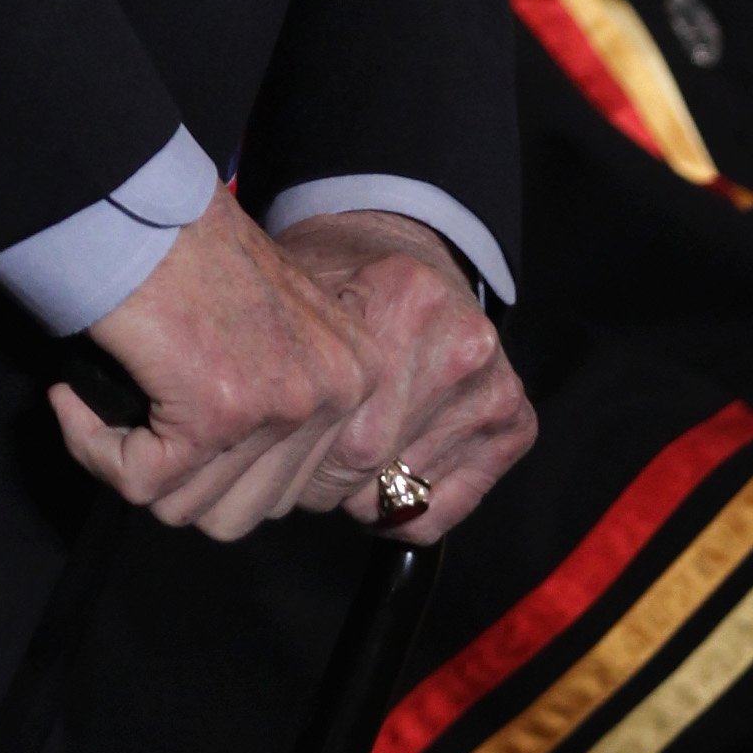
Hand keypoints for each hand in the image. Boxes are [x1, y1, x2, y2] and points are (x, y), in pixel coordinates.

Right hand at [50, 190, 370, 541]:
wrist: (135, 195)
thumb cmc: (185, 242)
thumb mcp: (278, 317)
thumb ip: (288, 390)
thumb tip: (255, 477)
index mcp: (361, 370)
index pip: (294, 487)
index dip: (223, 472)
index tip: (178, 425)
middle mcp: (336, 392)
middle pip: (248, 510)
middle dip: (179, 479)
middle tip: (137, 423)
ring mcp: (281, 404)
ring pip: (192, 507)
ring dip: (131, 464)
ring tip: (101, 409)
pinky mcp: (216, 412)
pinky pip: (140, 482)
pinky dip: (93, 448)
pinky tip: (73, 401)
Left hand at [276, 211, 535, 543]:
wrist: (405, 244)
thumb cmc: (338, 275)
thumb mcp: (298, 286)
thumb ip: (278, 350)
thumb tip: (238, 430)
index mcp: (400, 299)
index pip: (332, 429)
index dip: (291, 449)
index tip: (277, 441)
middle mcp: (459, 343)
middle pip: (365, 464)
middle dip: (321, 473)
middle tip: (306, 447)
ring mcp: (493, 385)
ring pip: (400, 492)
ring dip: (360, 489)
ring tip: (346, 446)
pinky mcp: (514, 420)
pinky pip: (442, 508)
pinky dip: (404, 505)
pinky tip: (386, 466)